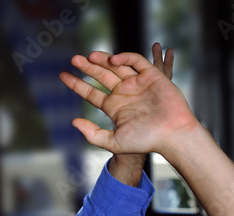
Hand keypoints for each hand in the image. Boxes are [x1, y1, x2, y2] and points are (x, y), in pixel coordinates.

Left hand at [60, 45, 197, 156]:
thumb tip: (74, 122)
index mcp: (113, 107)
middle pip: (101, 76)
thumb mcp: (113, 141)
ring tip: (89, 56)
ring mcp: (137, 83)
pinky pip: (136, 61)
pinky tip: (113, 61)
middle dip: (87, 67)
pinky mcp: (151, 75)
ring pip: (116, 66)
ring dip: (103, 60)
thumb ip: (92, 134)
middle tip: (74, 59)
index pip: (90, 93)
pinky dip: (125, 58)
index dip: (76, 84)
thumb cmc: (145, 141)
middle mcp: (124, 93)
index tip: (63, 76)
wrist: (171, 134)